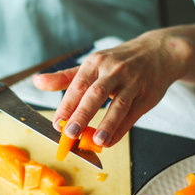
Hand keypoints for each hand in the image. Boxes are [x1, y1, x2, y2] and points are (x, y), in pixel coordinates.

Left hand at [33, 27, 194, 146]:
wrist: (157, 53)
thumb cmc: (117, 61)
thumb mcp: (91, 64)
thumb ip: (64, 77)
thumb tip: (37, 82)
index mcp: (95, 63)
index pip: (78, 85)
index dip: (66, 105)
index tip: (57, 123)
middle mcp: (113, 71)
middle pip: (96, 94)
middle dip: (82, 114)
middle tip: (70, 134)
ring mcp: (132, 82)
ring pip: (118, 105)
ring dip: (107, 124)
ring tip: (95, 141)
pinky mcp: (147, 95)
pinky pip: (133, 115)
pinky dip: (121, 129)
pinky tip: (109, 141)